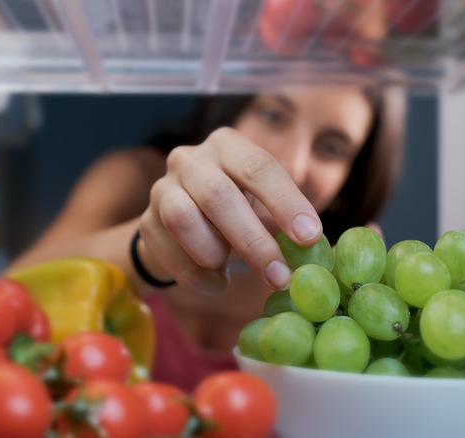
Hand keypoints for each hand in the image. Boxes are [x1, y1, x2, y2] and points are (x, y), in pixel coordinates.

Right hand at [138, 127, 322, 292]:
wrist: (180, 227)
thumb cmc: (236, 213)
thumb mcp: (262, 206)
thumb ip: (285, 223)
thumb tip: (319, 250)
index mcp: (228, 145)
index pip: (259, 167)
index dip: (285, 203)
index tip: (309, 237)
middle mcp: (190, 159)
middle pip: (218, 195)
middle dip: (253, 241)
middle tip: (280, 276)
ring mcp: (162, 188)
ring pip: (183, 219)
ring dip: (215, 253)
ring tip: (233, 269)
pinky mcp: (145, 222)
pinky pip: (170, 254)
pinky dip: (198, 277)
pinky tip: (217, 282)